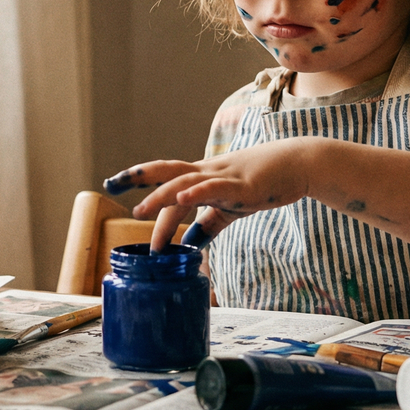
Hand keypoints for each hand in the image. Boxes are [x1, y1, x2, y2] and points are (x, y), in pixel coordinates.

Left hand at [103, 139, 314, 250]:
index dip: (140, 180)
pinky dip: (198, 192)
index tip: (112, 184)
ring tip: (140, 211)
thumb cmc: (265, 183)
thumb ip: (209, 225)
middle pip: (167, 169)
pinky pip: (216, 188)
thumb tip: (190, 245)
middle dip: (138, 176)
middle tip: (110, 184)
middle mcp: (208, 172)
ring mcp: (225, 176)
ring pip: (186, 180)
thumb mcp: (232, 207)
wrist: (299, 164)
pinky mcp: (243, 186)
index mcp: (202, 176)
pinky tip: (182, 197)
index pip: (165, 177)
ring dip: (161, 196)